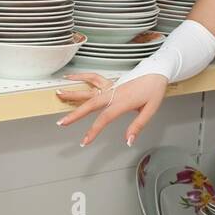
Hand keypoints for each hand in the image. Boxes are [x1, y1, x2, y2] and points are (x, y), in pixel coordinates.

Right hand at [55, 71, 169, 146]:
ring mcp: (110, 87)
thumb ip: (137, 126)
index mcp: (123, 102)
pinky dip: (81, 76)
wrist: (157, 73)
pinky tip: (70, 77)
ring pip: (88, 89)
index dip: (93, 131)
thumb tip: (128, 140)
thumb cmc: (154, 91)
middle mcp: (113, 94)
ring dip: (72, 92)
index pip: (104, 118)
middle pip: (90, 104)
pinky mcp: (110, 83)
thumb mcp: (150, 110)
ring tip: (58, 94)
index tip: (84, 141)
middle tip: (61, 122)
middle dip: (74, 114)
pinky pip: (93, 78)